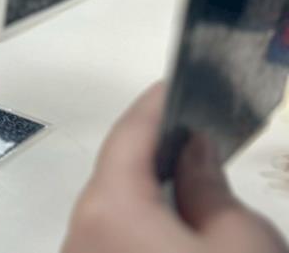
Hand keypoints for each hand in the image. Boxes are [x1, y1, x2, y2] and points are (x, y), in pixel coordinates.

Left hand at [63, 84, 286, 252]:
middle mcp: (78, 236)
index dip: (155, 107)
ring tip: (195, 192)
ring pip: (117, 218)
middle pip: (116, 180)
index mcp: (108, 209)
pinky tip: (181, 236)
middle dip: (156, 161)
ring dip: (151, 205)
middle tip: (197, 142)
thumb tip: (192, 153)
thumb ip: (211, 186)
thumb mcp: (244, 242)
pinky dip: (145, 236)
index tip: (177, 86)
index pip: (127, 137)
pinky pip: (116, 244)